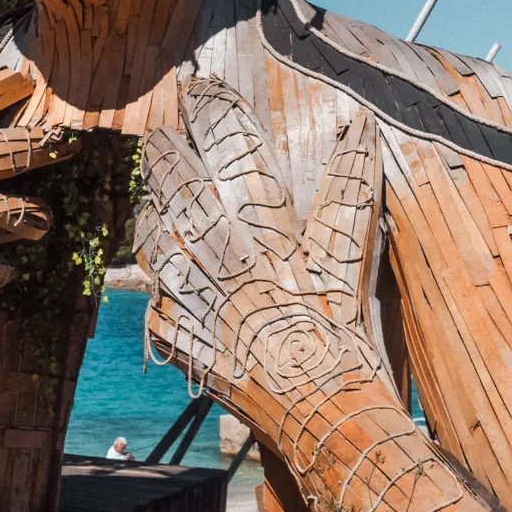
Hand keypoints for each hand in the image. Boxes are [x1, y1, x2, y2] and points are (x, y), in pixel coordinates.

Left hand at [135, 76, 389, 412]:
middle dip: (170, 164)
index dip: (223, 123)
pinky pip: (159, 313)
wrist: (332, 421)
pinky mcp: (193, 352)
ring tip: (150, 197)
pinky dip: (153, 288)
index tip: (203, 90)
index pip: (246, 167)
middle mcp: (236, 275)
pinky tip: (150, 271)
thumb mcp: (351, 264)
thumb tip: (361, 125)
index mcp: (278, 248)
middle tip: (160, 137)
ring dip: (154, 220)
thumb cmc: (349, 342)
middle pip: (191, 204)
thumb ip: (351, 193)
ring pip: (164, 252)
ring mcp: (208, 315)